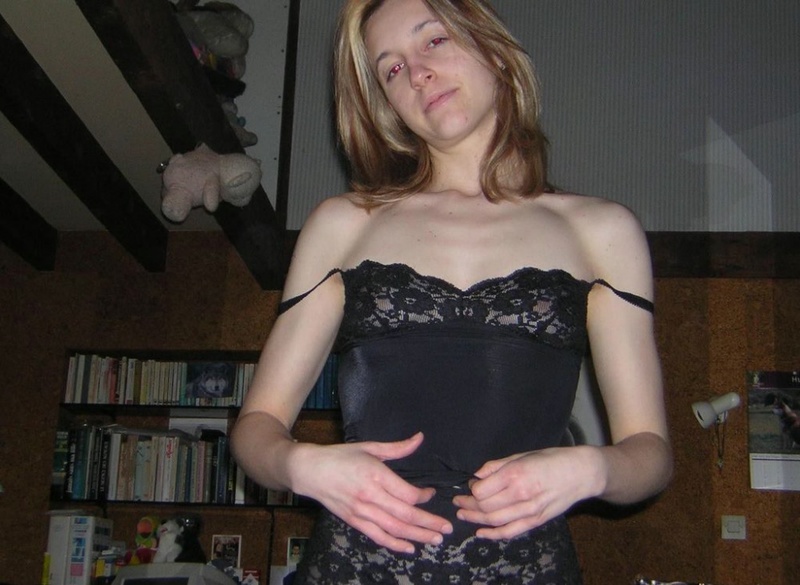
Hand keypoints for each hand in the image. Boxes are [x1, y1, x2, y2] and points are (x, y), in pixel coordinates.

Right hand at [290, 432, 452, 552]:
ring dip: (417, 536)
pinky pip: (378, 536)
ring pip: (394, 529)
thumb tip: (419, 438)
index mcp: (375, 475)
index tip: (431, 493)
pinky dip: (395, 544)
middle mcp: (370, 496)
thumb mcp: (369, 447)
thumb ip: (397, 448)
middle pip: (405, 515)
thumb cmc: (340, 456)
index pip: (407, 494)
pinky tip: (410, 547)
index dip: (424, 497)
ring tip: (435, 540)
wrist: (310, 471)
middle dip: (429, 523)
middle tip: (447, 528)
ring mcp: (361, 511)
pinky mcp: (354, 521)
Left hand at [452, 446, 601, 539]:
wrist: (580, 473)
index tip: (470, 485)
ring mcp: (529, 510)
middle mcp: (520, 494)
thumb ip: (497, 466)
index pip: (481, 490)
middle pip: (485, 506)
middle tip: (459, 501)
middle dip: (468, 505)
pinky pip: (510, 532)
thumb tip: (477, 476)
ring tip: (463, 514)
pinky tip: (480, 532)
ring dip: (475, 519)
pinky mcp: (536, 521)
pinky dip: (493, 534)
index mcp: (515, 474)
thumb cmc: (551, 459)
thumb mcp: (521, 455)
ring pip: (494, 520)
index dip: (471, 489)